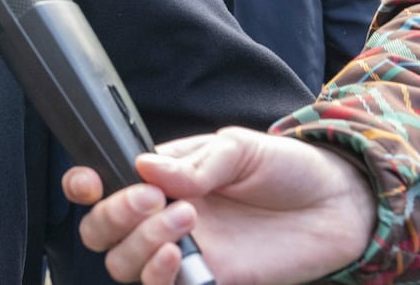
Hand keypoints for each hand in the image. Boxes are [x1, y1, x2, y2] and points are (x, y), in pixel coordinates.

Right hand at [62, 127, 376, 284]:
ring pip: (123, 263)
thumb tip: (144, 167)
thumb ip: (193, 162)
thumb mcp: (238, 148)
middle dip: (111, 215)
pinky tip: (181, 253)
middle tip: (151, 199)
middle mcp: (161, 216)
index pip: (102, 186)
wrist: (338, 207)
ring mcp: (183, 253)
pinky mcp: (208, 281)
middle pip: (100, 231)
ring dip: (141, 241)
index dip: (82, 186)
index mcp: (161, 178)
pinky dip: (158, 274)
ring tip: (185, 219)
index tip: (88, 182)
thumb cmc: (286, 169)